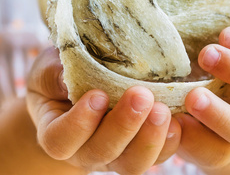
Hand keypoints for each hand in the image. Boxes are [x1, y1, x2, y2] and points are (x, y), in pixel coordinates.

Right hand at [25, 47, 181, 174]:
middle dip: (124, 125)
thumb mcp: (50, 67)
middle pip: (102, 152)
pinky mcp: (141, 152)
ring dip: (149, 138)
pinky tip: (178, 118)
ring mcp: (114, 156)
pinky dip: (170, 140)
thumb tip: (67, 76)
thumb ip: (55, 72)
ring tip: (162, 109)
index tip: (97, 95)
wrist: (83, 87)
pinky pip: (158, 156)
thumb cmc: (61, 75)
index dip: (79, 123)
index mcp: (55, 132)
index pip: (60, 140)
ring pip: (132, 163)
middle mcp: (84, 152)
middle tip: (141, 96)